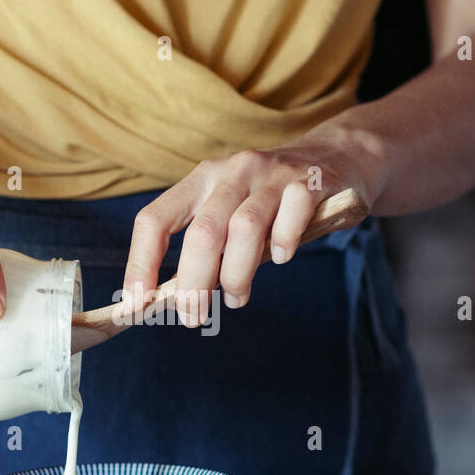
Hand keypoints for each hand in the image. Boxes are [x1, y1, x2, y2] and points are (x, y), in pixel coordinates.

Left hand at [121, 114, 382, 324]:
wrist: (337, 159)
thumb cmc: (273, 201)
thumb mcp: (231, 212)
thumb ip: (207, 248)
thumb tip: (175, 298)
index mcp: (200, 179)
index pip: (154, 219)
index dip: (140, 263)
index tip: (137, 303)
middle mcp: (231, 172)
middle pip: (201, 233)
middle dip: (193, 284)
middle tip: (193, 315)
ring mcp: (272, 174)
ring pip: (244, 229)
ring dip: (236, 275)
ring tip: (236, 298)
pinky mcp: (310, 182)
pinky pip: (292, 216)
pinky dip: (283, 243)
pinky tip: (281, 258)